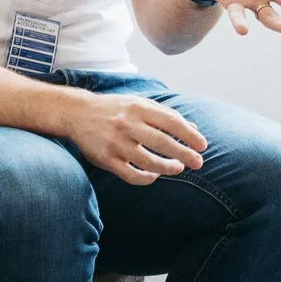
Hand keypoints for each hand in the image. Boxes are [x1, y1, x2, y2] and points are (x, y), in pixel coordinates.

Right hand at [62, 92, 206, 184]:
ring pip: (148, 161)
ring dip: (167, 167)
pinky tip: (155, 175)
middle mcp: (127, 124)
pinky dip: (147, 178)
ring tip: (178, 168)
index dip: (189, 135)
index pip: (170, 121)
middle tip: (198, 162)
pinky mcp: (106, 159)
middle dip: (184, 154)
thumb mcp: (139, 104)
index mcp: (138, 107)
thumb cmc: (114, 109)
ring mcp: (116, 143)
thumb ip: (166, 115)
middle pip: (162, 142)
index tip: (203, 145)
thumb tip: (194, 130)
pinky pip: (131, 175)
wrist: (77, 113)